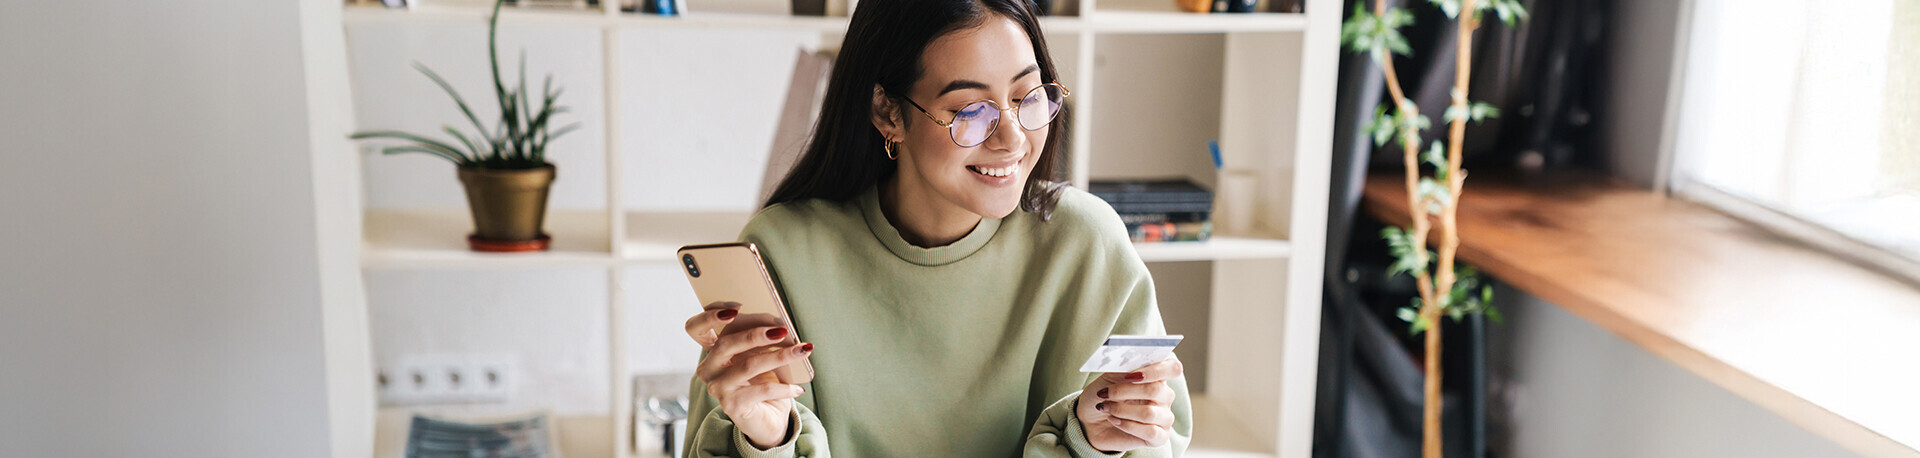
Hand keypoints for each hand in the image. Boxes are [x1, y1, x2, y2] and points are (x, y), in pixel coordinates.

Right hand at [684, 301, 812, 448]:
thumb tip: (780, 325)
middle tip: (782, 329)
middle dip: (755, 334)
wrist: (768, 419)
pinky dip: (783, 387)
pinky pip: (762, 390)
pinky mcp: (732, 406)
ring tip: (801, 350)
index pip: (695, 329)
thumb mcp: (760, 355)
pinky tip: (797, 388)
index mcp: (713, 352)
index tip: (736, 307)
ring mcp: (718, 388)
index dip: (709, 316)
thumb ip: (760, 339)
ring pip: (748, 365)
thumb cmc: (763, 382)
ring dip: (779, 356)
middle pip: (725, 344)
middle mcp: (709, 369)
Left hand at [1077, 356, 1181, 452]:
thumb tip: (1131, 360)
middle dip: (1125, 391)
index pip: (1173, 368)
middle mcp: (1165, 396)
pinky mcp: (1159, 437)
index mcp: (1157, 376)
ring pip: (1149, 413)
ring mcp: (1164, 417)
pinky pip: (1150, 432)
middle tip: (1105, 393)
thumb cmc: (1103, 395)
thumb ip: (1123, 367)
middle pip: (1156, 390)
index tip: (1131, 375)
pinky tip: (1114, 421)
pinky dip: (1127, 425)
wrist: (1090, 421)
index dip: (1155, 370)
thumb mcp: (1108, 377)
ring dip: (1122, 410)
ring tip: (1106, 408)